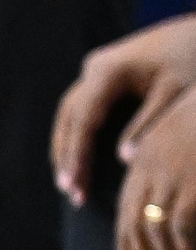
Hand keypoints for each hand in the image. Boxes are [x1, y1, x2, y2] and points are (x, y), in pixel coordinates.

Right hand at [51, 14, 195, 202]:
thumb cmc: (194, 57)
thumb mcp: (175, 92)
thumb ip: (147, 124)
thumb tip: (123, 160)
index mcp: (108, 71)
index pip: (83, 121)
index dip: (76, 155)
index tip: (74, 185)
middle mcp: (94, 68)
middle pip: (68, 119)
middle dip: (67, 156)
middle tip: (70, 192)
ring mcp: (96, 68)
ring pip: (69, 114)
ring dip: (67, 147)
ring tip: (70, 182)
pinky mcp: (104, 73)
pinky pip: (81, 108)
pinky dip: (78, 134)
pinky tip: (81, 156)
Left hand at [114, 89, 195, 249]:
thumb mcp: (187, 142)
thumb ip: (171, 169)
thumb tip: (162, 206)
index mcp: (146, 155)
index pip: (126, 206)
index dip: (125, 240)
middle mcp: (149, 166)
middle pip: (133, 223)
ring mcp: (170, 175)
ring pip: (155, 232)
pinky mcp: (191, 187)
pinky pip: (180, 231)